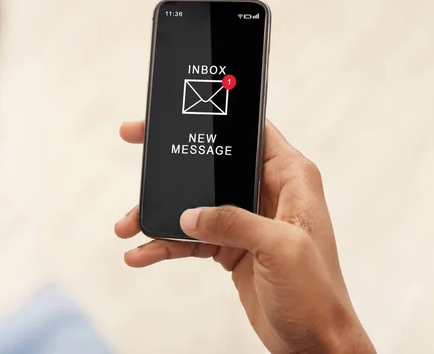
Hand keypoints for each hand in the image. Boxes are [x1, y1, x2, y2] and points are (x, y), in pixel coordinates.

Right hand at [115, 120, 374, 353]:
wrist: (313, 342)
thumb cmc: (317, 293)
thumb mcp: (280, 249)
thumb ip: (234, 223)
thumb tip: (188, 215)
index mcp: (289, 178)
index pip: (250, 131)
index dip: (218, 115)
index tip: (179, 114)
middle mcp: (265, 192)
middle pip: (211, 165)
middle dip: (172, 166)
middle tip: (139, 150)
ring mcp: (244, 220)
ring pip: (193, 204)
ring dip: (158, 214)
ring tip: (126, 226)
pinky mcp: (229, 246)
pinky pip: (189, 238)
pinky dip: (164, 244)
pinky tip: (141, 254)